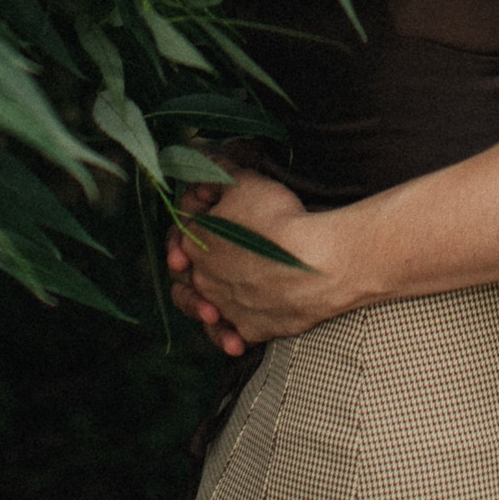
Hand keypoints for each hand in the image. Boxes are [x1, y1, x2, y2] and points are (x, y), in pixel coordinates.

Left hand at [166, 172, 356, 348]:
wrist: (317, 262)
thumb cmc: (279, 219)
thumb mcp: (245, 182)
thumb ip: (218, 172)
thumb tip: (202, 161)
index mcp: (195, 244)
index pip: (181, 232)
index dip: (194, 218)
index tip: (210, 208)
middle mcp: (204, 280)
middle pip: (186, 275)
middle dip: (194, 264)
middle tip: (209, 257)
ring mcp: (227, 308)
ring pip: (206, 310)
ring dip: (208, 305)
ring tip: (217, 302)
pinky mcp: (252, 329)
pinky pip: (233, 336)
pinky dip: (231, 337)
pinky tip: (237, 338)